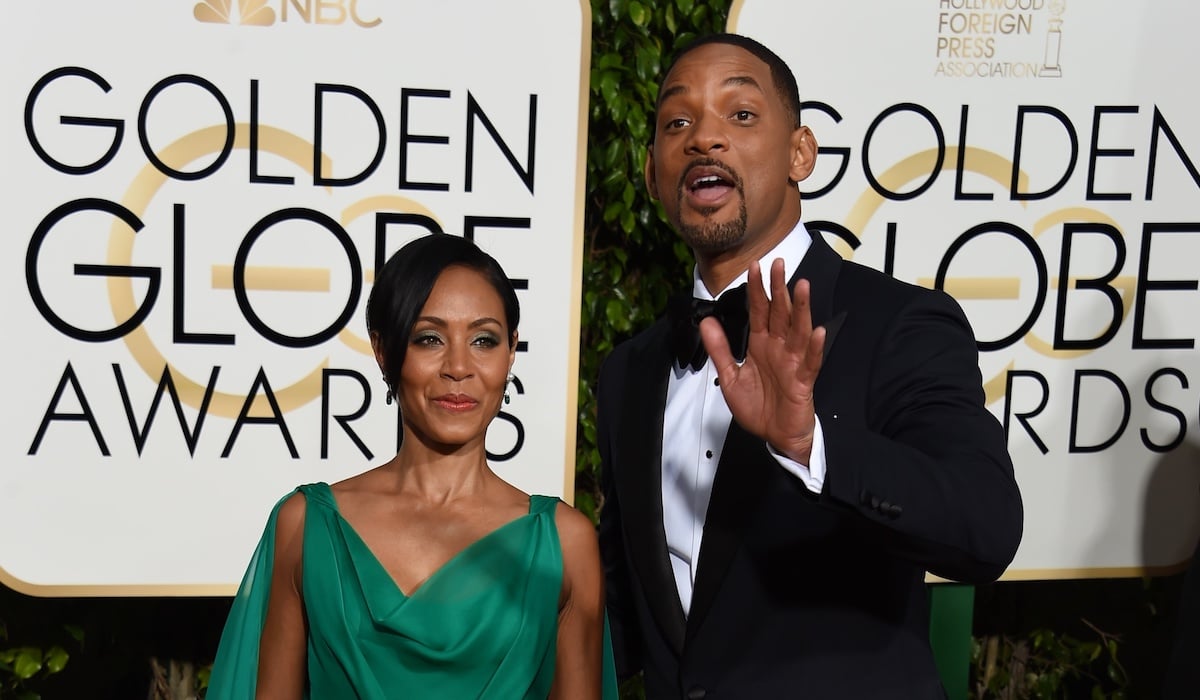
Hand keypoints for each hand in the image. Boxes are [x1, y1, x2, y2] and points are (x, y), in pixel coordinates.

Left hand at [699, 258, 824, 463]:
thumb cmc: (758, 407)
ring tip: (802, 287)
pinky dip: (815, 347)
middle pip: (780, 313)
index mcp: (761, 344)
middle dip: (779, 289)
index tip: (755, 266)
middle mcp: (779, 348)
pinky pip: (811, 361)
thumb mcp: (730, 377)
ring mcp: (793, 362)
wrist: (775, 436)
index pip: (759, 311)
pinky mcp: (804, 380)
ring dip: (801, 309)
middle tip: (780, 264)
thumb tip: (707, 321)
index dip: (757, 290)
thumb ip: (720, 350)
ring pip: (799, 330)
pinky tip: (818, 331)